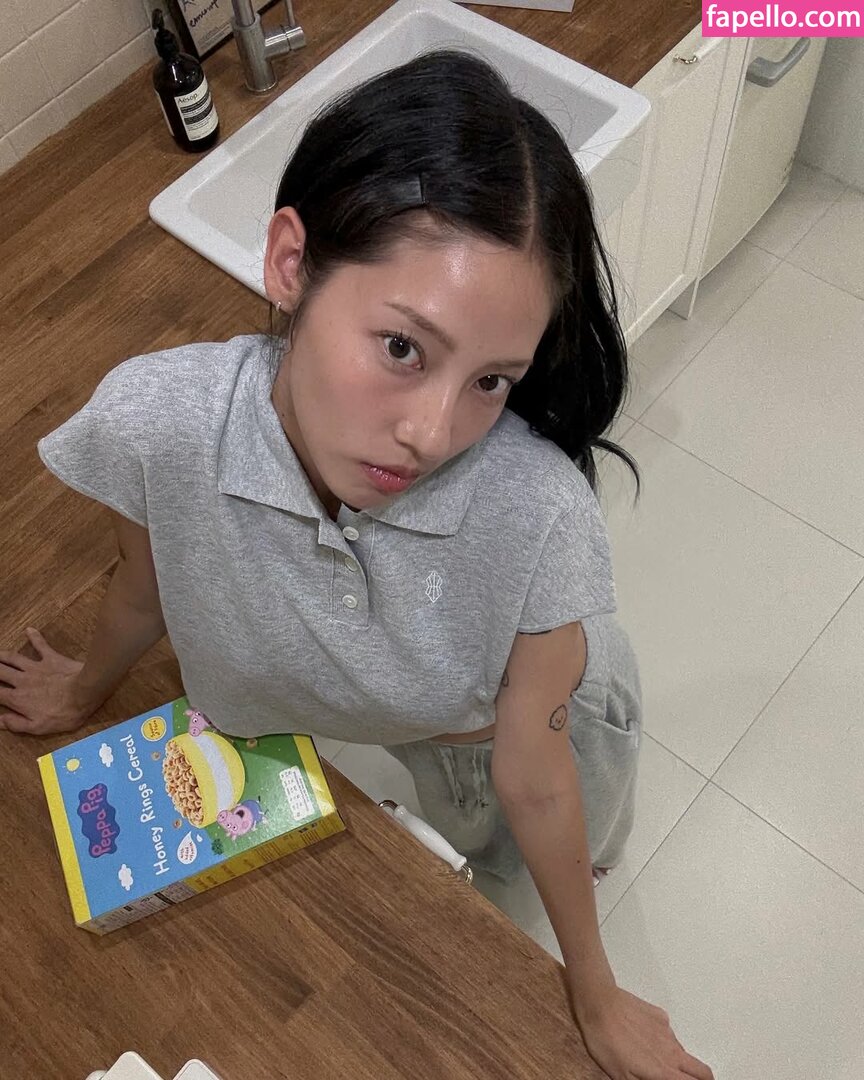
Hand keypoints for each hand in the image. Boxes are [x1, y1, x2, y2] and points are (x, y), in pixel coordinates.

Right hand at [0, 628, 89, 734]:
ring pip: (13, 658)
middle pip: (0, 672)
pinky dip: (35, 637)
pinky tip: (30, 630)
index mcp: (18, 699)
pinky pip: (41, 645)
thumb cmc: (64, 713)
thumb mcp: (39, 727)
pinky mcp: (51, 658)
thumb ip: (17, 724)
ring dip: (2, 655)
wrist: (85, 692)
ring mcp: (36, 667)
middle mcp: (22, 680)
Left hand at [575, 985, 713, 1079]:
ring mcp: (667, 1031)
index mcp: (663, 1070)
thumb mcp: (620, 1075)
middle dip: (702, 1079)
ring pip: (683, 1051)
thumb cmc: (605, 1041)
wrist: (599, 1004)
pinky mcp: (659, 1016)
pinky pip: (668, 1033)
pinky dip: (662, 1041)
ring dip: (678, 1061)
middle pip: (702, 1070)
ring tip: (656, 1062)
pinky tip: (643, 1039)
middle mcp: (671, 1051)